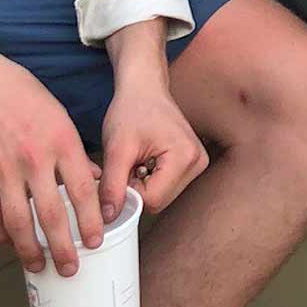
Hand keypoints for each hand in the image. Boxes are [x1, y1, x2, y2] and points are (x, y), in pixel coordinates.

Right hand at [0, 23, 100, 275]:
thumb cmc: (16, 92)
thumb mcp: (57, 114)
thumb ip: (74, 150)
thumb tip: (92, 179)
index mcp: (61, 141)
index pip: (83, 191)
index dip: (92, 221)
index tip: (97, 240)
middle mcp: (34, 158)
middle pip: (52, 215)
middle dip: (64, 248)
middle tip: (71, 268)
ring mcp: (2, 170)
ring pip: (18, 223)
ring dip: (30, 250)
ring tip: (39, 265)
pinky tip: (8, 243)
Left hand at [98, 18, 206, 217]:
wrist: (143, 88)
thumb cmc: (131, 110)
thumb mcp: (117, 148)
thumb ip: (113, 185)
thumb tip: (108, 219)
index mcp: (185, 157)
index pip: (152, 200)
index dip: (129, 192)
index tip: (119, 170)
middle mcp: (199, 162)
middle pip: (159, 201)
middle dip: (136, 188)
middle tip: (127, 162)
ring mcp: (198, 163)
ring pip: (161, 196)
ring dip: (142, 184)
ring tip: (136, 158)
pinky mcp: (191, 163)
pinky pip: (165, 187)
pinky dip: (149, 179)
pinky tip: (144, 159)